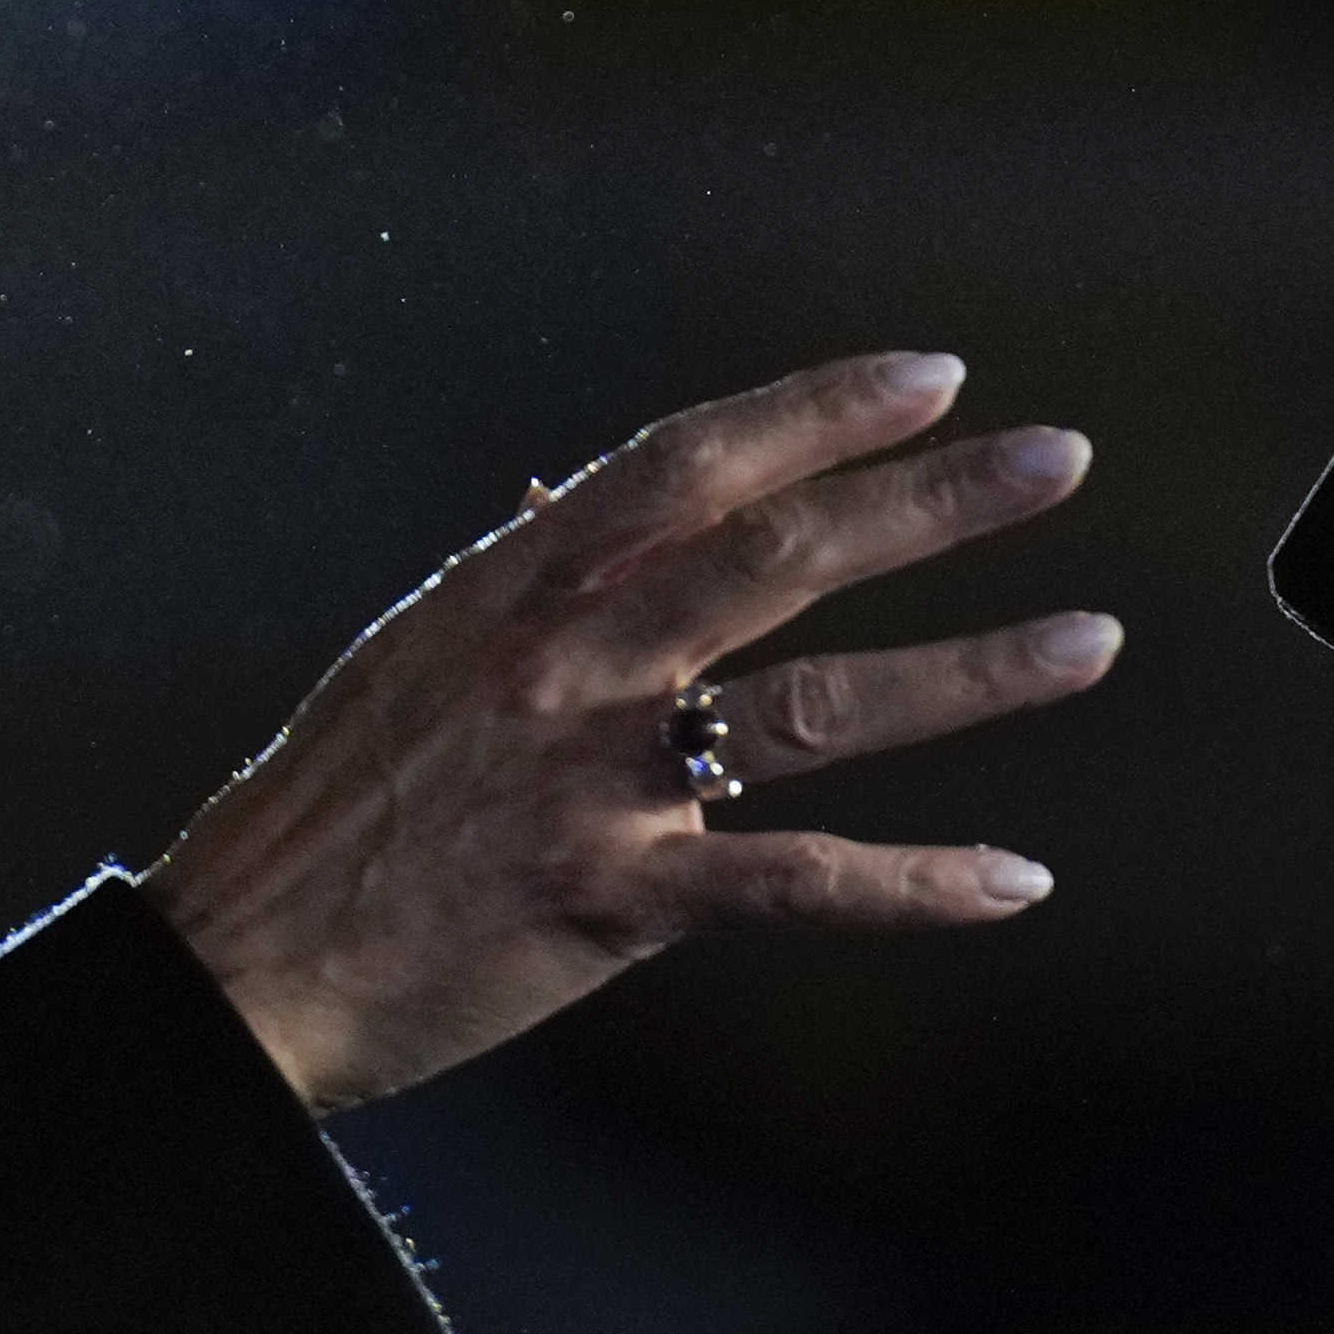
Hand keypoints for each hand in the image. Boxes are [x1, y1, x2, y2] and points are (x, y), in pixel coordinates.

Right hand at [140, 352, 1115, 1111]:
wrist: (243, 956)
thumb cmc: (328, 808)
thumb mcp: (410, 657)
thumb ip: (512, 577)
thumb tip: (569, 490)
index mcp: (511, 586)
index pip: (684, 463)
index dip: (814, 412)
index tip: (933, 377)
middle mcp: (560, 660)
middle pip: (775, 553)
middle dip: (929, 501)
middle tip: (1056, 459)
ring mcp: (588, 778)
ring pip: (812, 707)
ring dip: (967, 672)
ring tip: (1090, 639)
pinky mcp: (608, 900)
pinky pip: (793, 885)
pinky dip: (916, 886)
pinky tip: (1016, 880)